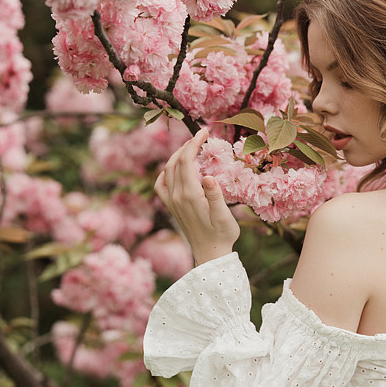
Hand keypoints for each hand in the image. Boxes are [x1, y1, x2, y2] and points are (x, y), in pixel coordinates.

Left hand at [154, 128, 239, 264]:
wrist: (210, 255)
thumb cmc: (222, 236)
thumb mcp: (224, 217)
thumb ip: (216, 196)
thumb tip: (208, 176)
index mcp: (190, 195)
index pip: (187, 161)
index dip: (194, 143)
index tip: (205, 131)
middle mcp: (176, 197)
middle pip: (176, 162)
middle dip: (187, 145)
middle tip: (202, 134)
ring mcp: (171, 202)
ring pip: (167, 170)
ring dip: (177, 155)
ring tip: (191, 147)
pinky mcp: (171, 208)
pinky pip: (161, 186)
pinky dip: (165, 173)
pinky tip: (173, 170)